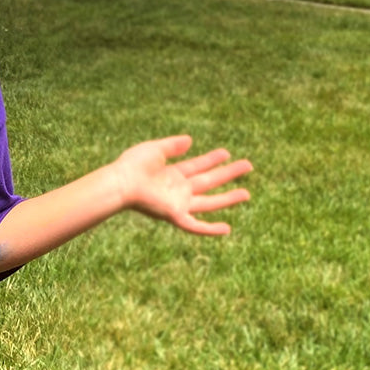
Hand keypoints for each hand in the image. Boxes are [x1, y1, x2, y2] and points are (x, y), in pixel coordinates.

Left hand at [115, 134, 252, 235]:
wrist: (122, 182)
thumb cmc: (132, 166)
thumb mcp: (155, 149)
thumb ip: (172, 145)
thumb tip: (190, 140)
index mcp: (172, 173)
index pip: (197, 166)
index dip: (212, 159)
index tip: (227, 153)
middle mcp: (177, 189)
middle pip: (208, 181)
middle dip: (228, 174)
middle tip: (248, 165)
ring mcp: (178, 203)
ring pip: (209, 202)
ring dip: (228, 199)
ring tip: (247, 194)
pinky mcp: (174, 215)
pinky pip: (195, 225)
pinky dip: (210, 229)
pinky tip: (227, 229)